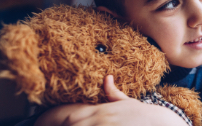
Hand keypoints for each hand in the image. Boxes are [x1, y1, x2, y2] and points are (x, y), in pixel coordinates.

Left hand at [35, 75, 187, 125]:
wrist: (163, 125)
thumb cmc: (147, 118)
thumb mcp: (129, 103)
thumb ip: (114, 94)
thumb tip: (107, 80)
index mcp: (97, 111)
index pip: (60, 113)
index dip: (45, 119)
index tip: (38, 122)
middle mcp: (94, 122)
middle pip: (63, 124)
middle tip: (42, 125)